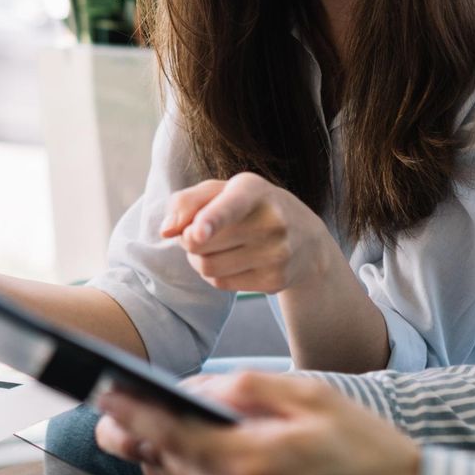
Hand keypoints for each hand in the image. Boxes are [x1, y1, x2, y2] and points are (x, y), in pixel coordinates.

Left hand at [94, 371, 419, 474]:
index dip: (131, 415)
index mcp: (256, 464)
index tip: (106, 398)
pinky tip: (237, 473)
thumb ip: (246, 390)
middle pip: (173, 470)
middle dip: (147, 442)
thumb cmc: (373, 455)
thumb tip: (195, 391)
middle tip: (119, 420)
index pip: (171, 435)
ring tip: (178, 439)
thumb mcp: (314, 397)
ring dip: (183, 466)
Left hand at [162, 173, 346, 294]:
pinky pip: (220, 283)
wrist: (307, 239)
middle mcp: (270, 221)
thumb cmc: (251, 207)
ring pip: (207, 266)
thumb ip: (187, 202)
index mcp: (253, 190)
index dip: (210, 221)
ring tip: (217, 246)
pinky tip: (232, 261)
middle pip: (200, 243)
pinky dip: (215, 274)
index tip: (197, 233)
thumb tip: (166, 231)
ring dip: (199, 259)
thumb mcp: (222, 191)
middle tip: (201, 231)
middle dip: (190, 239)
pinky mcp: (275, 281)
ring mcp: (277, 254)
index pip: (229, 207)